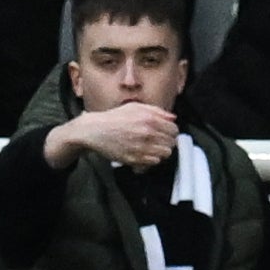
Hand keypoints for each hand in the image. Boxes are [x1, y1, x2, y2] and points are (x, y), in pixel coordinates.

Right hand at [55, 101, 176, 171]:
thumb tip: (172, 118)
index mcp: (149, 119)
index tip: (167, 133)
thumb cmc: (115, 118)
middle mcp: (147, 133)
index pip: (174, 129)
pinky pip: (154, 162)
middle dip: (168, 142)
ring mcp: (141, 147)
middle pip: (171, 143)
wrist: (96, 130)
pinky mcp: (134, 159)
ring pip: (165, 154)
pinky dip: (152, 158)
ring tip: (153, 147)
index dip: (172, 132)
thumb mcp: (136, 107)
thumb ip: (157, 111)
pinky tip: (146, 153)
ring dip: (161, 151)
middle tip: (160, 141)